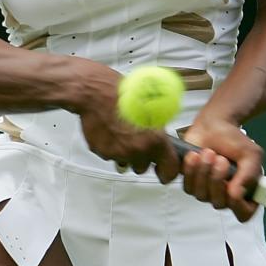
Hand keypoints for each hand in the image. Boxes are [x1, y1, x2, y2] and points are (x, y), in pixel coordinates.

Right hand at [73, 62, 180, 180]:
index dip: (167, 171)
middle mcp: (137, 150)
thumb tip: (163, 142)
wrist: (96, 93)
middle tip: (138, 142)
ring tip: (122, 135)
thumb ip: (158, 132)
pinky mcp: (102, 152)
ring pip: (125, 163)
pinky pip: (110, 155)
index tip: (164, 171)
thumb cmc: (123, 94)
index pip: (169, 170)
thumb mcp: (153, 109)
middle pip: (143, 168)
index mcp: (155, 141)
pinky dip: (110, 147)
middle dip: (141, 159)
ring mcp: (118, 153)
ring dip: (125, 154)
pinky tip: (110, 131)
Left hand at [179, 117, 262, 221]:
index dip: (238, 205)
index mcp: (245, 192)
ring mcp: (207, 191)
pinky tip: (194, 156)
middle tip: (220, 159)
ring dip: (204, 172)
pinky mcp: (191, 183)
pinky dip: (191, 170)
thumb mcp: (251, 155)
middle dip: (217, 180)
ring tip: (208, 153)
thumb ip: (249, 175)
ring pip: (201, 196)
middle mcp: (226, 195)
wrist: (214, 125)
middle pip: (219, 203)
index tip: (233, 187)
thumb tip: (236, 194)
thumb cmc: (234, 140)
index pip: (243, 214)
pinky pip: (188, 187)